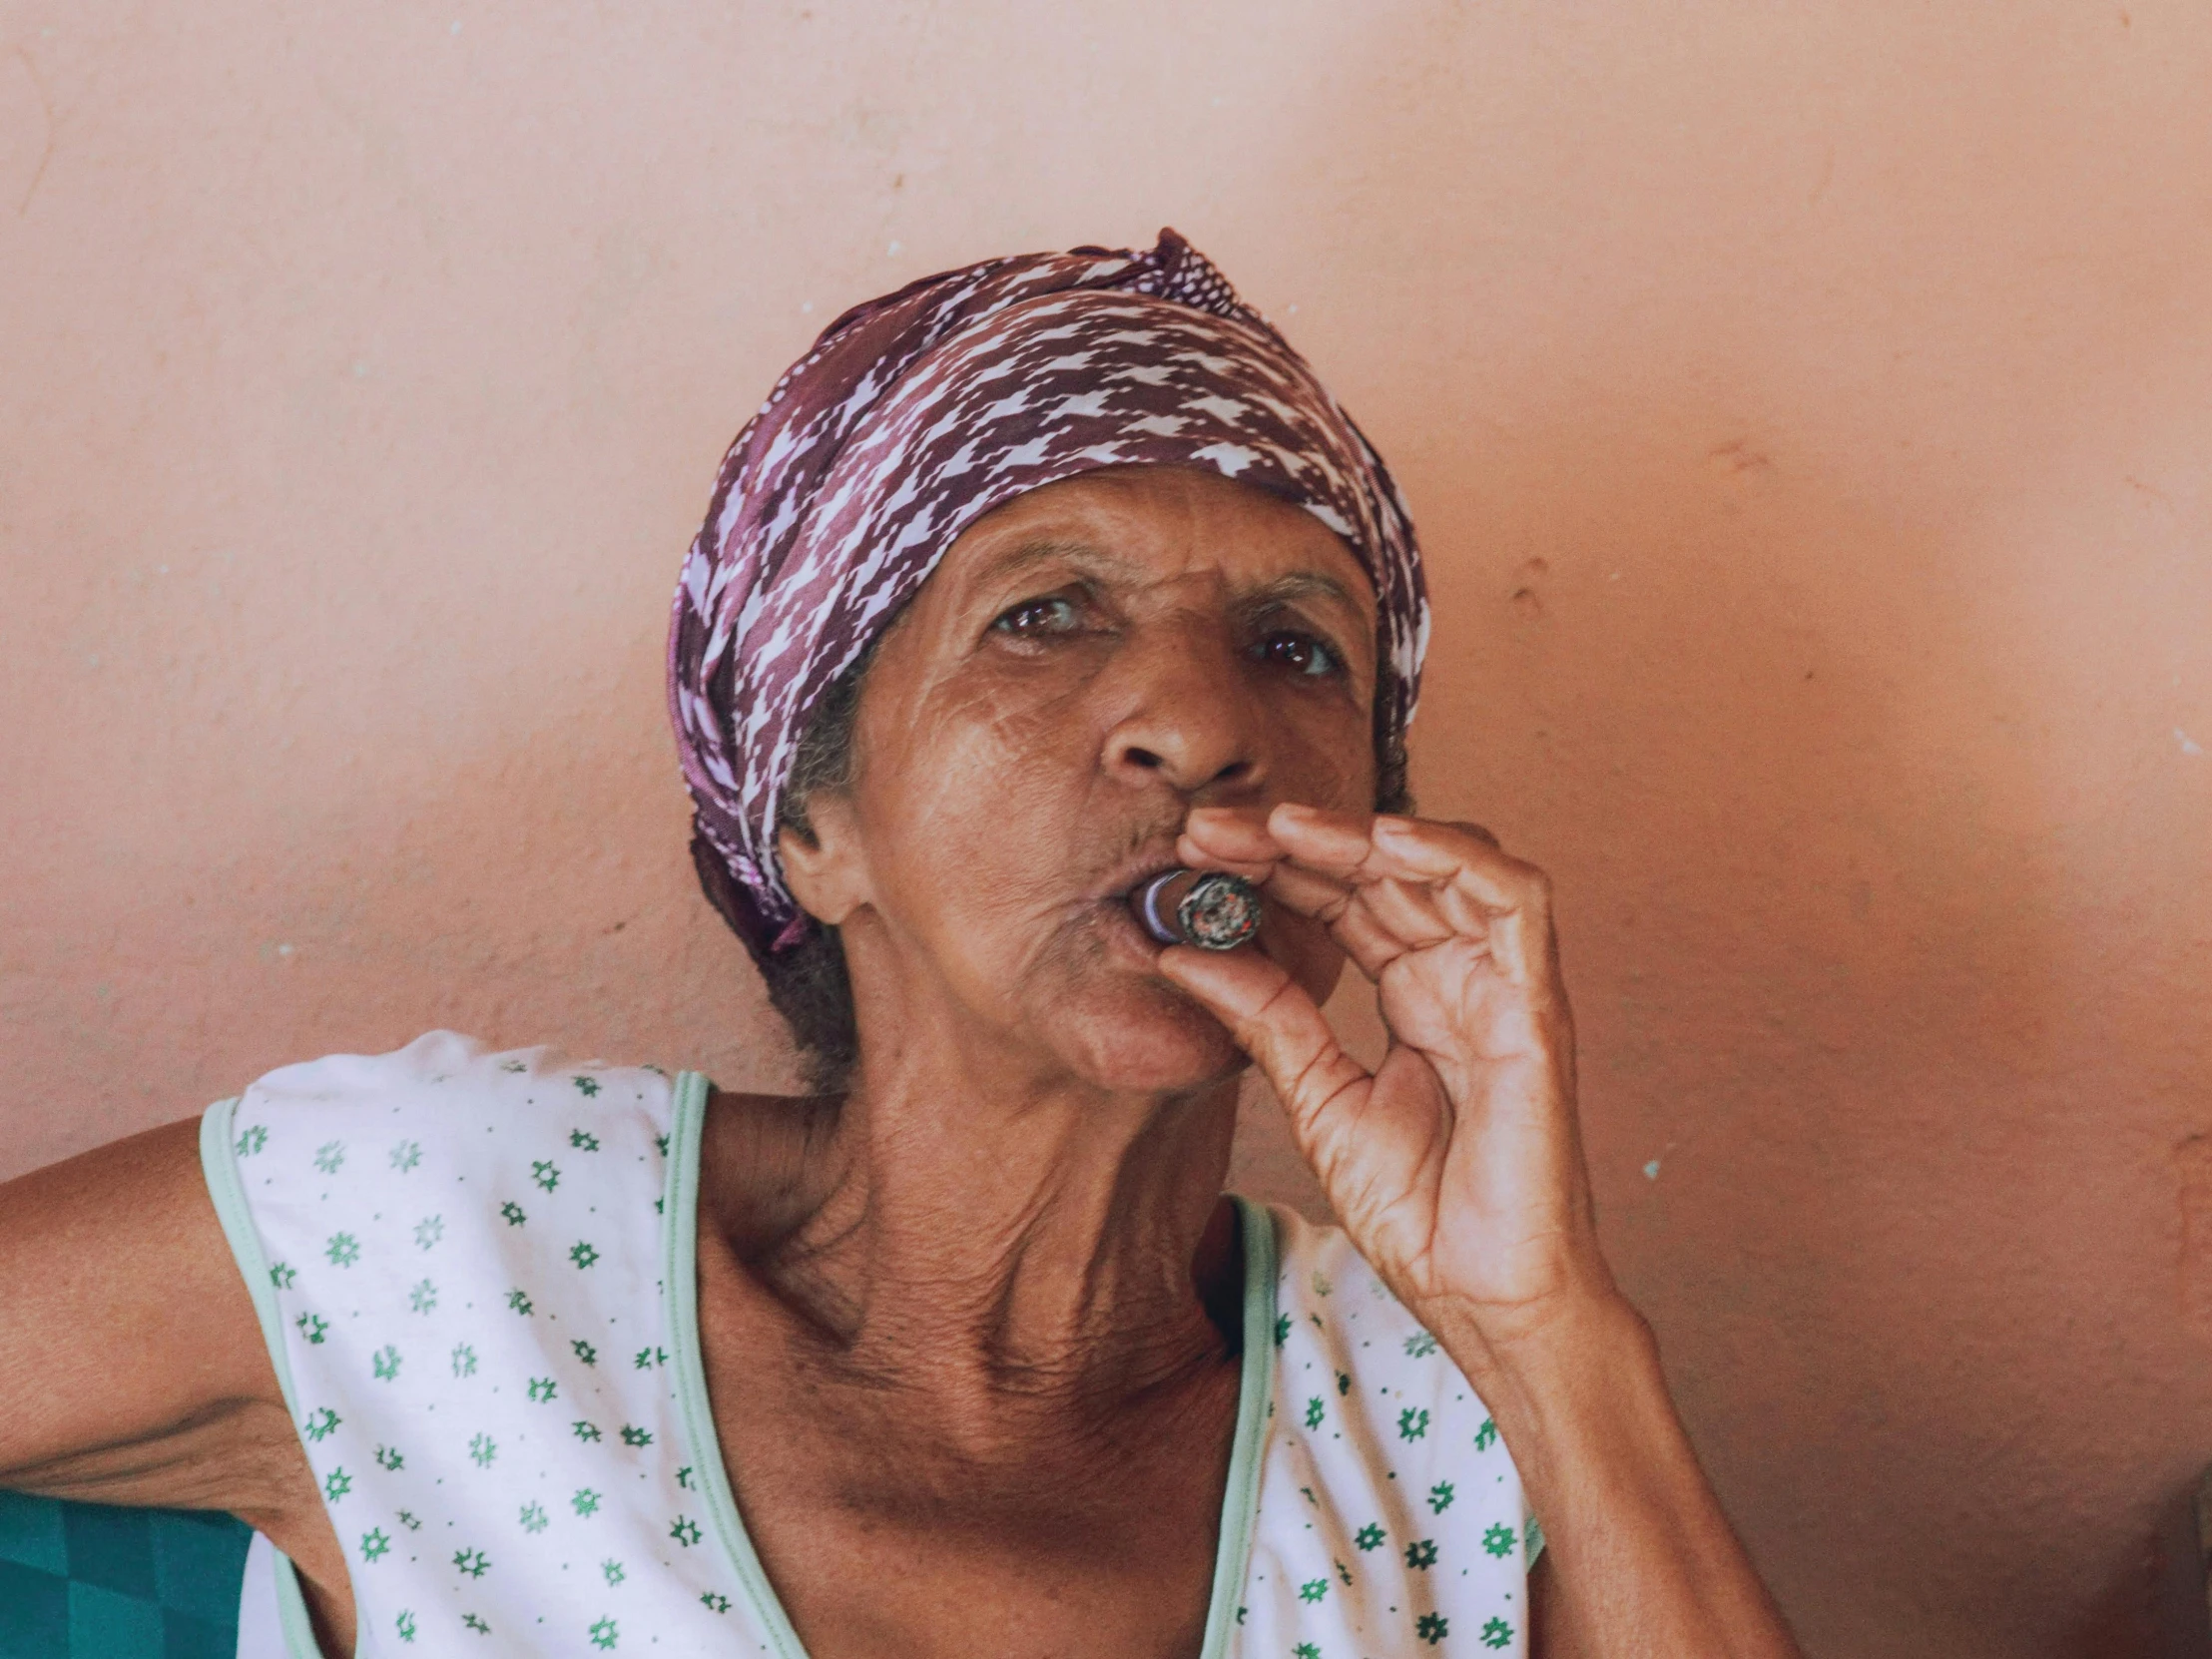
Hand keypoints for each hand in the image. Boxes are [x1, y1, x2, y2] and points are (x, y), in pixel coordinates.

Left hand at [1159, 803, 1615, 1360]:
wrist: (1481, 1296)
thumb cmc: (1422, 1213)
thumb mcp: (1316, 1100)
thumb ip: (1265, 1019)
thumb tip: (1182, 953)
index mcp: (1411, 995)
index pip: (1340, 899)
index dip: (1272, 866)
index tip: (1195, 853)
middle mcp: (1456, 976)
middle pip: (1380, 871)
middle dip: (1296, 839)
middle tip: (1212, 830)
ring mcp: (1499, 985)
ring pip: (1445, 866)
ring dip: (1363, 834)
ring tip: (1281, 826)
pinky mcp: (1537, 1007)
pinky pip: (1515, 903)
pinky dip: (1455, 859)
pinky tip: (1386, 841)